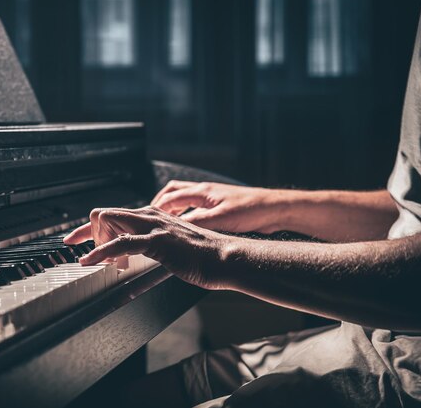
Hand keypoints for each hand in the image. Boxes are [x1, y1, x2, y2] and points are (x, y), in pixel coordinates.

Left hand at [63, 206, 232, 288]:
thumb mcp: (170, 247)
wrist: (225, 259)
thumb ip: (151, 247)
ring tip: (93, 262)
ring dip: (94, 242)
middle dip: (85, 232)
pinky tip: (90, 261)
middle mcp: (150, 215)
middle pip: (104, 213)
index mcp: (152, 216)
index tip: (76, 240)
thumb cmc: (202, 257)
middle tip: (82, 253)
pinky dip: (100, 252)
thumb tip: (132, 259)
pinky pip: (120, 243)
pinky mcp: (158, 241)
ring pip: (109, 221)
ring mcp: (154, 226)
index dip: (90, 228)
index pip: (114, 215)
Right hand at [151, 180, 286, 233]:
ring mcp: (212, 198)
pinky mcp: (219, 207)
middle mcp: (204, 192)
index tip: (145, 219)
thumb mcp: (221, 219)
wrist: (275, 209)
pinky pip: (195, 208)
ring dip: (172, 209)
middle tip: (150, 218)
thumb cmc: (252, 210)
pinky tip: (187, 228)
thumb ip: (197, 223)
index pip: (170, 197)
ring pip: (184, 199)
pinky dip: (186, 215)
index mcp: (202, 191)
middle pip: (173, 192)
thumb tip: (175, 229)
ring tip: (164, 223)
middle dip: (159, 204)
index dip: (155, 208)